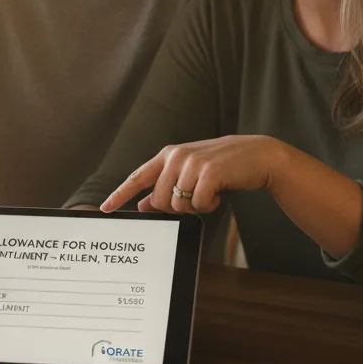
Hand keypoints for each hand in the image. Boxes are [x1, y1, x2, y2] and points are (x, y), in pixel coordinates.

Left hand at [100, 136, 282, 214]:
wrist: (257, 155)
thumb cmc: (224, 165)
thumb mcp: (191, 172)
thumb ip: (166, 184)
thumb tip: (144, 204)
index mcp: (169, 155)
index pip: (138, 177)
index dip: (120, 194)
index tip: (105, 208)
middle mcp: (177, 156)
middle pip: (159, 201)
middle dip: (176, 208)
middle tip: (195, 198)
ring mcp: (192, 163)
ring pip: (178, 205)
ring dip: (195, 207)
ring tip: (209, 193)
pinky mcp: (209, 173)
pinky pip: (199, 205)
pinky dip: (209, 206)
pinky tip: (218, 194)